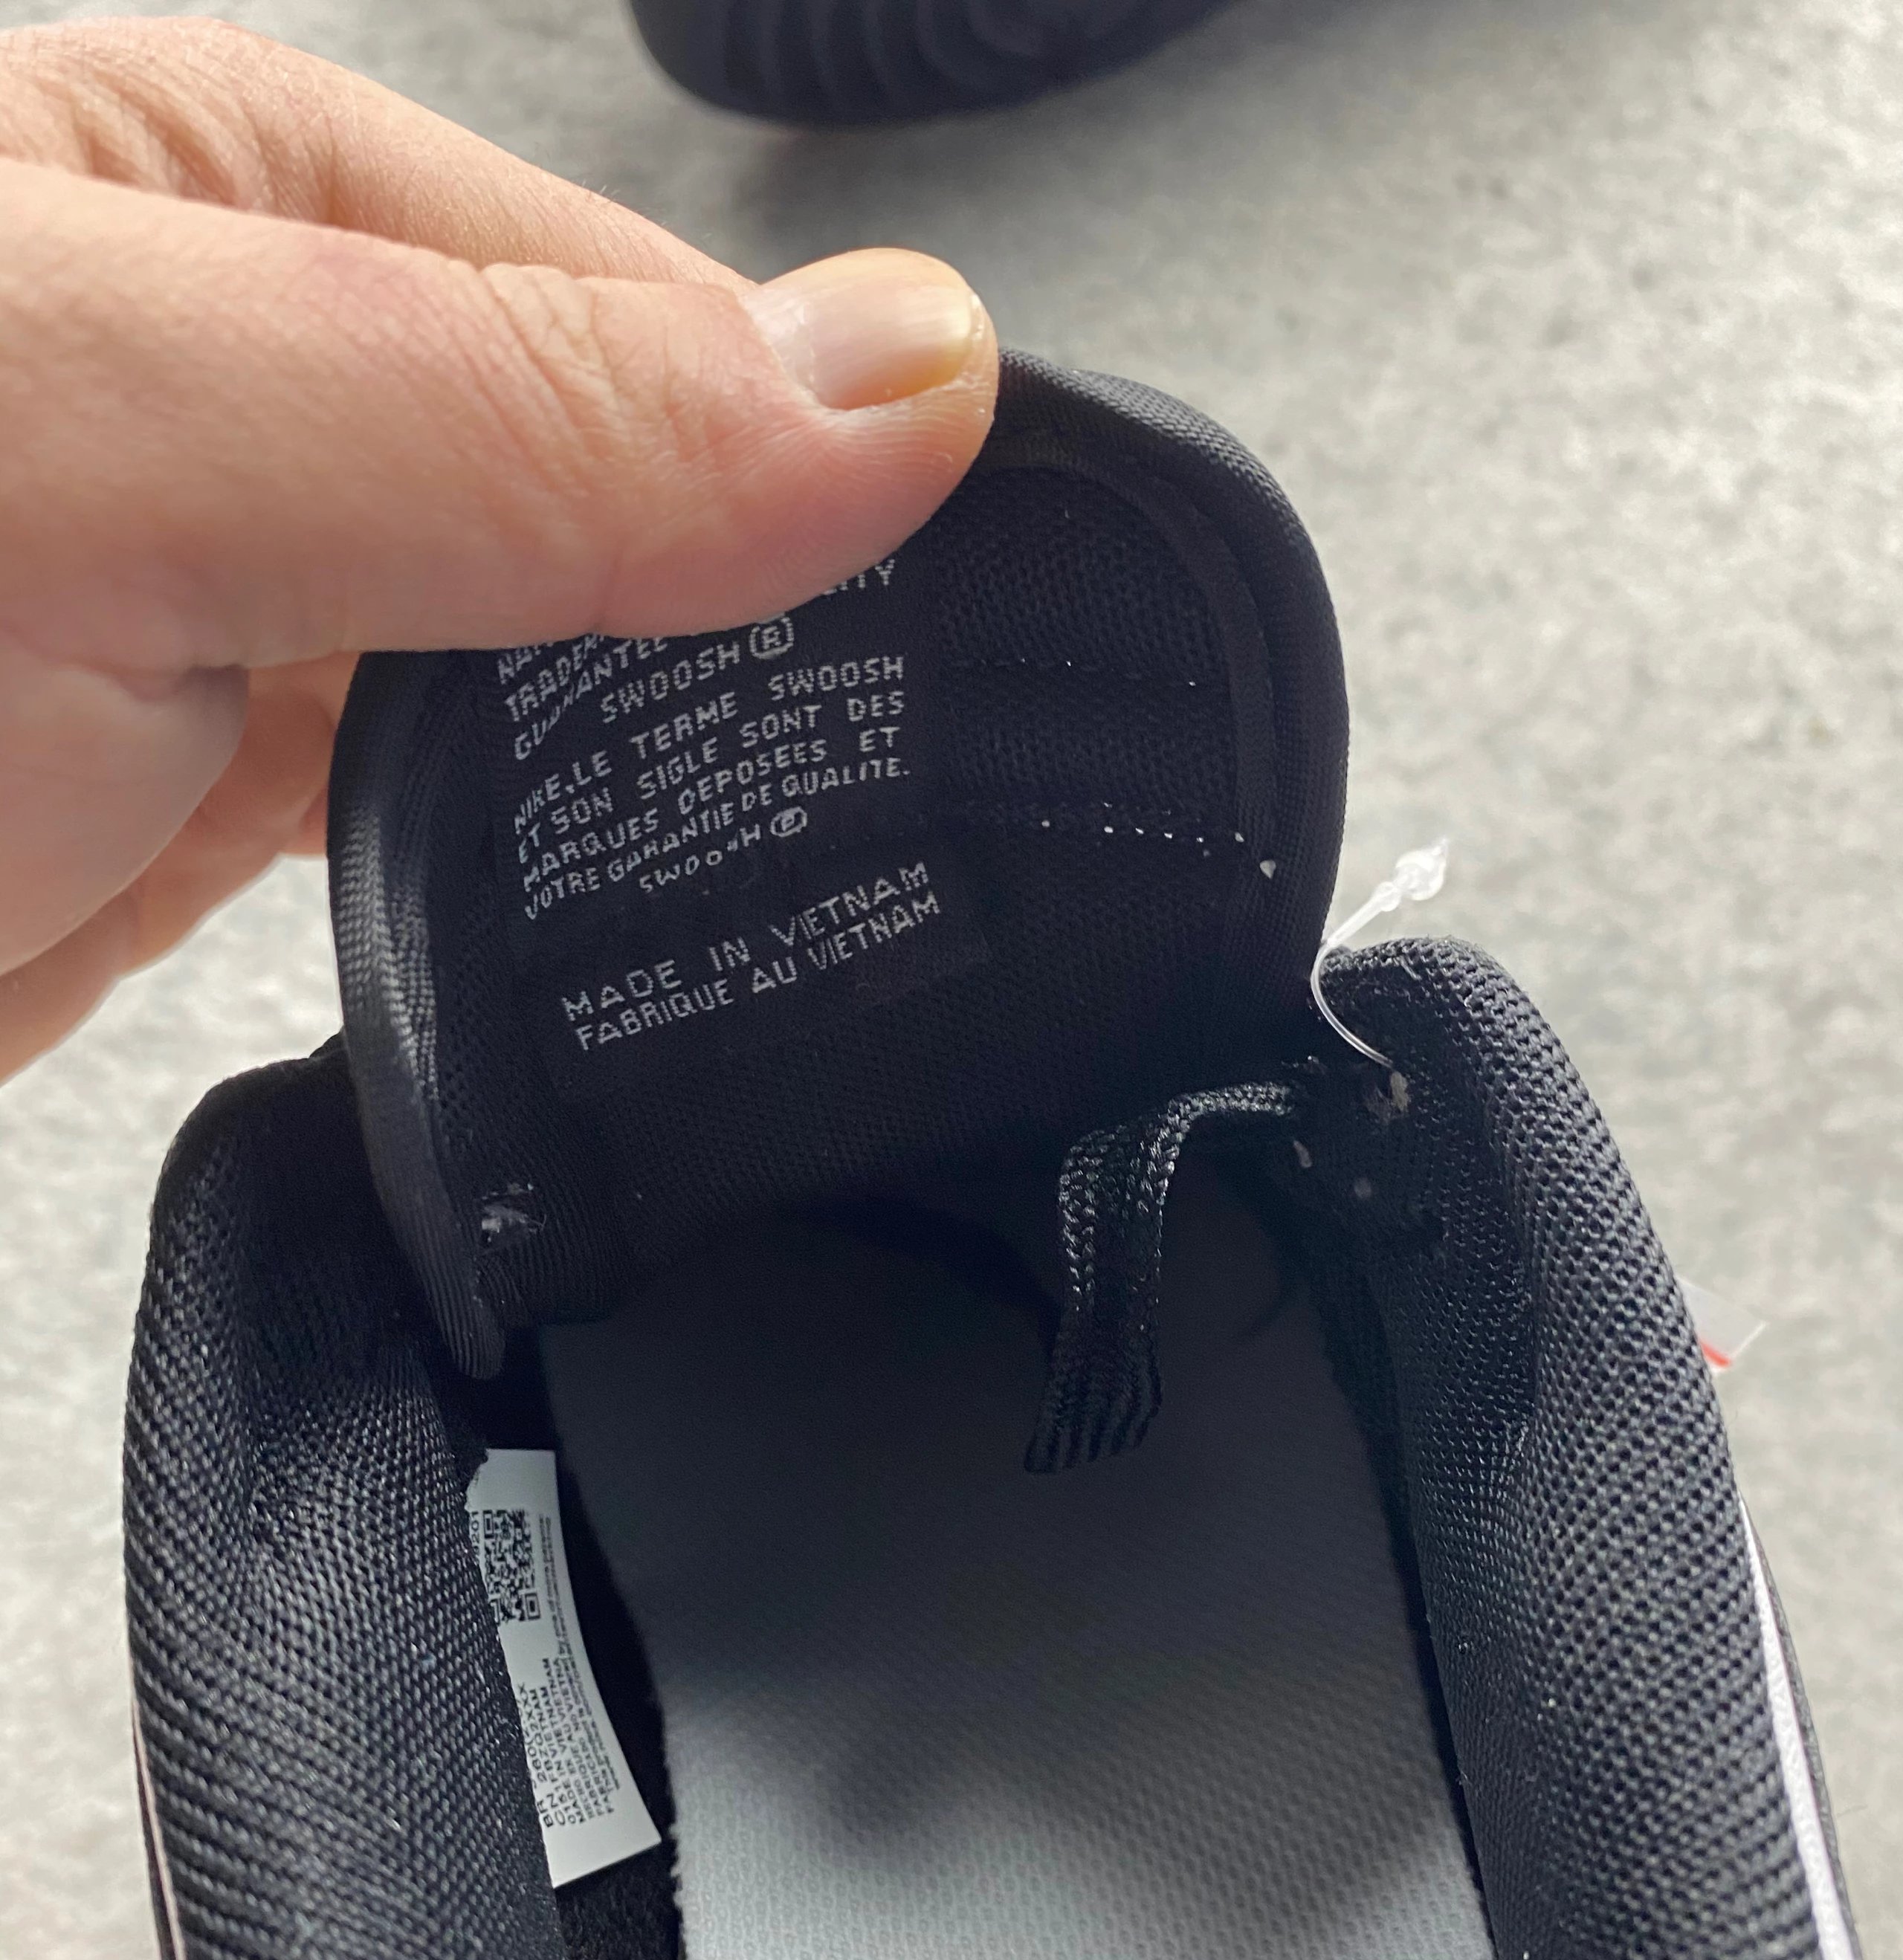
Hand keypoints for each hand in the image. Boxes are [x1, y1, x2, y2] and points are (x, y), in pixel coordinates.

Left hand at [0, 19, 996, 1077]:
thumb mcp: (131, 429)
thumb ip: (518, 408)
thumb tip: (909, 386)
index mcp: (237, 188)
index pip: (648, 306)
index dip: (818, 463)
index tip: (941, 630)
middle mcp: (236, 396)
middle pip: (610, 507)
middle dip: (735, 651)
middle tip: (865, 806)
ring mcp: (203, 623)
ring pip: (525, 694)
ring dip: (630, 795)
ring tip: (746, 900)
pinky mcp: (170, 819)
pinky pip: (414, 841)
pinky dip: (507, 902)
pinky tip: (572, 954)